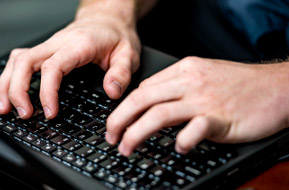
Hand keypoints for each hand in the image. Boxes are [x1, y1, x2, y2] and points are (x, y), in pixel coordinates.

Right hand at [0, 13, 140, 118]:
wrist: (107, 19)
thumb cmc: (116, 36)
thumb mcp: (128, 54)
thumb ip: (121, 74)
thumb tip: (111, 92)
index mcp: (78, 45)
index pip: (53, 67)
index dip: (47, 91)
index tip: (49, 112)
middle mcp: (58, 44)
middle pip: (25, 62)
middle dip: (17, 90)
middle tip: (23, 114)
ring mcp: (49, 46)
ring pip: (17, 60)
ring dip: (7, 84)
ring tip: (6, 108)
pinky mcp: (45, 50)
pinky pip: (20, 60)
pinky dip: (10, 77)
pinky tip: (10, 92)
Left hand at [106, 56, 288, 155]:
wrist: (276, 87)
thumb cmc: (239, 83)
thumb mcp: (202, 73)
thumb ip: (175, 84)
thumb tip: (147, 97)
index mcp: (183, 71)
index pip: (143, 89)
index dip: (124, 108)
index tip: (117, 122)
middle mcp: (189, 83)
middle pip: (142, 99)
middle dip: (119, 120)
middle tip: (110, 136)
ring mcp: (204, 100)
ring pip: (158, 114)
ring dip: (136, 133)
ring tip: (127, 147)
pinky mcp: (220, 118)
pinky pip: (194, 129)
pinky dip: (181, 141)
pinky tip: (177, 148)